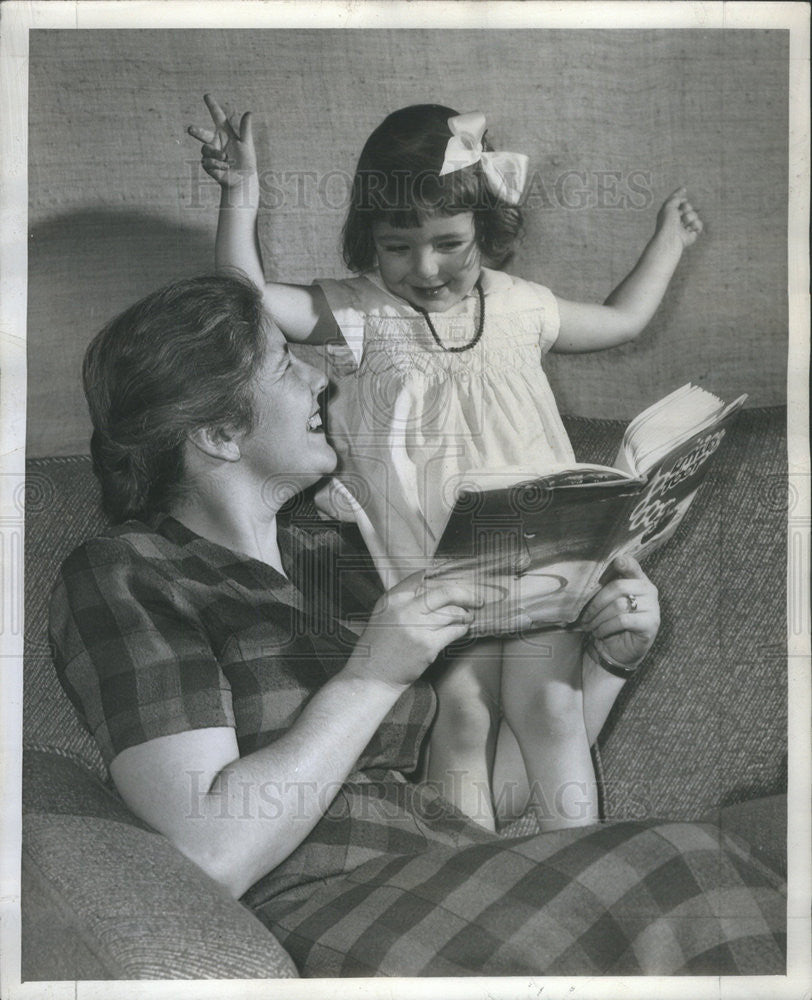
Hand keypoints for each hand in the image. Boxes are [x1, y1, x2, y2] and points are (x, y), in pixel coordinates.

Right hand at [187, 94, 255, 188]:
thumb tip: (249, 113)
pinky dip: (218, 164)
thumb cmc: (246, 161)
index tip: (207, 96)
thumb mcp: (247, 144)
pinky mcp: (208, 165)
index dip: (212, 106)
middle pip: (202, 133)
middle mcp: (216, 141)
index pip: (218, 117)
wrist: (244, 180)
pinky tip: (226, 167)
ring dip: (216, 154)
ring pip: (206, 149)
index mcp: (225, 133)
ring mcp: (211, 154)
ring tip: (227, 159)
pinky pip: (207, 162)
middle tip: (190, 129)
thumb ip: (245, 129)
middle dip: (196, 131)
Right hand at [350, 573, 480, 687]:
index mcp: (393, 598)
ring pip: (453, 613)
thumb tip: (433, 586)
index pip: (421, 577)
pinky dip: (462, 629)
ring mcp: (417, 628)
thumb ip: (405, 599)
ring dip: (465, 615)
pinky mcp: (428, 646)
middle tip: (476, 599)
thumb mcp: (385, 613)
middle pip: (445, 593)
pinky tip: (463, 629)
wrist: (373, 674)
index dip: (441, 576)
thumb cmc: (380, 645)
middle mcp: (405, 609)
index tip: (454, 580)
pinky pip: (454, 631)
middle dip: (465, 594)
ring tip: (468, 617)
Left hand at [579, 556, 659, 669]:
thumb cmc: (611, 620)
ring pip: (618, 605)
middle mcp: (649, 590)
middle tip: (584, 616)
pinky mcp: (651, 624)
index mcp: (638, 579)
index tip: (615, 561)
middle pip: (618, 586)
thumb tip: (584, 580)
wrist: (620, 649)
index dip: (624, 562)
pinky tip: (599, 632)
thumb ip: (603, 586)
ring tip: (590, 625)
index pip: (632, 565)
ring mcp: (653, 607)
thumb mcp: (606, 601)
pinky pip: (623, 620)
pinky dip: (606, 627)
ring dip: (598, 617)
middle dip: (596, 602)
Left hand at [655, 186, 703, 250]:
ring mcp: (685, 226)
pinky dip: (695, 225)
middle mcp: (677, 219)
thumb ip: (676, 196)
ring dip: (689, 218)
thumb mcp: (669, 205)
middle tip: (679, 216)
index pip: (680, 201)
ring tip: (682, 225)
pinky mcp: (692, 232)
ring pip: (695, 214)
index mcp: (670, 212)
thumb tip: (683, 190)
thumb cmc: (667, 222)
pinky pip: (699, 224)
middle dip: (686, 209)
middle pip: (689, 206)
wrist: (671, 238)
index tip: (682, 192)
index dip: (681, 198)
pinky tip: (688, 229)